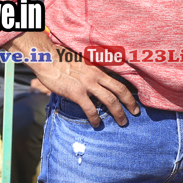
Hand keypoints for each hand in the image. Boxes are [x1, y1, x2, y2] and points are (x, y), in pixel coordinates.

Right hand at [4, 32, 136, 127]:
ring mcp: (87, 84)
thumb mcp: (82, 61)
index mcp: (98, 68)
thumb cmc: (61, 59)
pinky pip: (90, 109)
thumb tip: (96, 79)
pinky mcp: (76, 93)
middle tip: (136, 112)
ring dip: (118, 113)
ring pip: (110, 100)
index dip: (129, 89)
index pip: (119, 79)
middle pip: (120, 90)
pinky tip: (97, 124)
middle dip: (130, 103)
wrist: (46, 58)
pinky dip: (95, 118)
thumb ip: (91, 70)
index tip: (135, 97)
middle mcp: (96, 76)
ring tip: (123, 122)